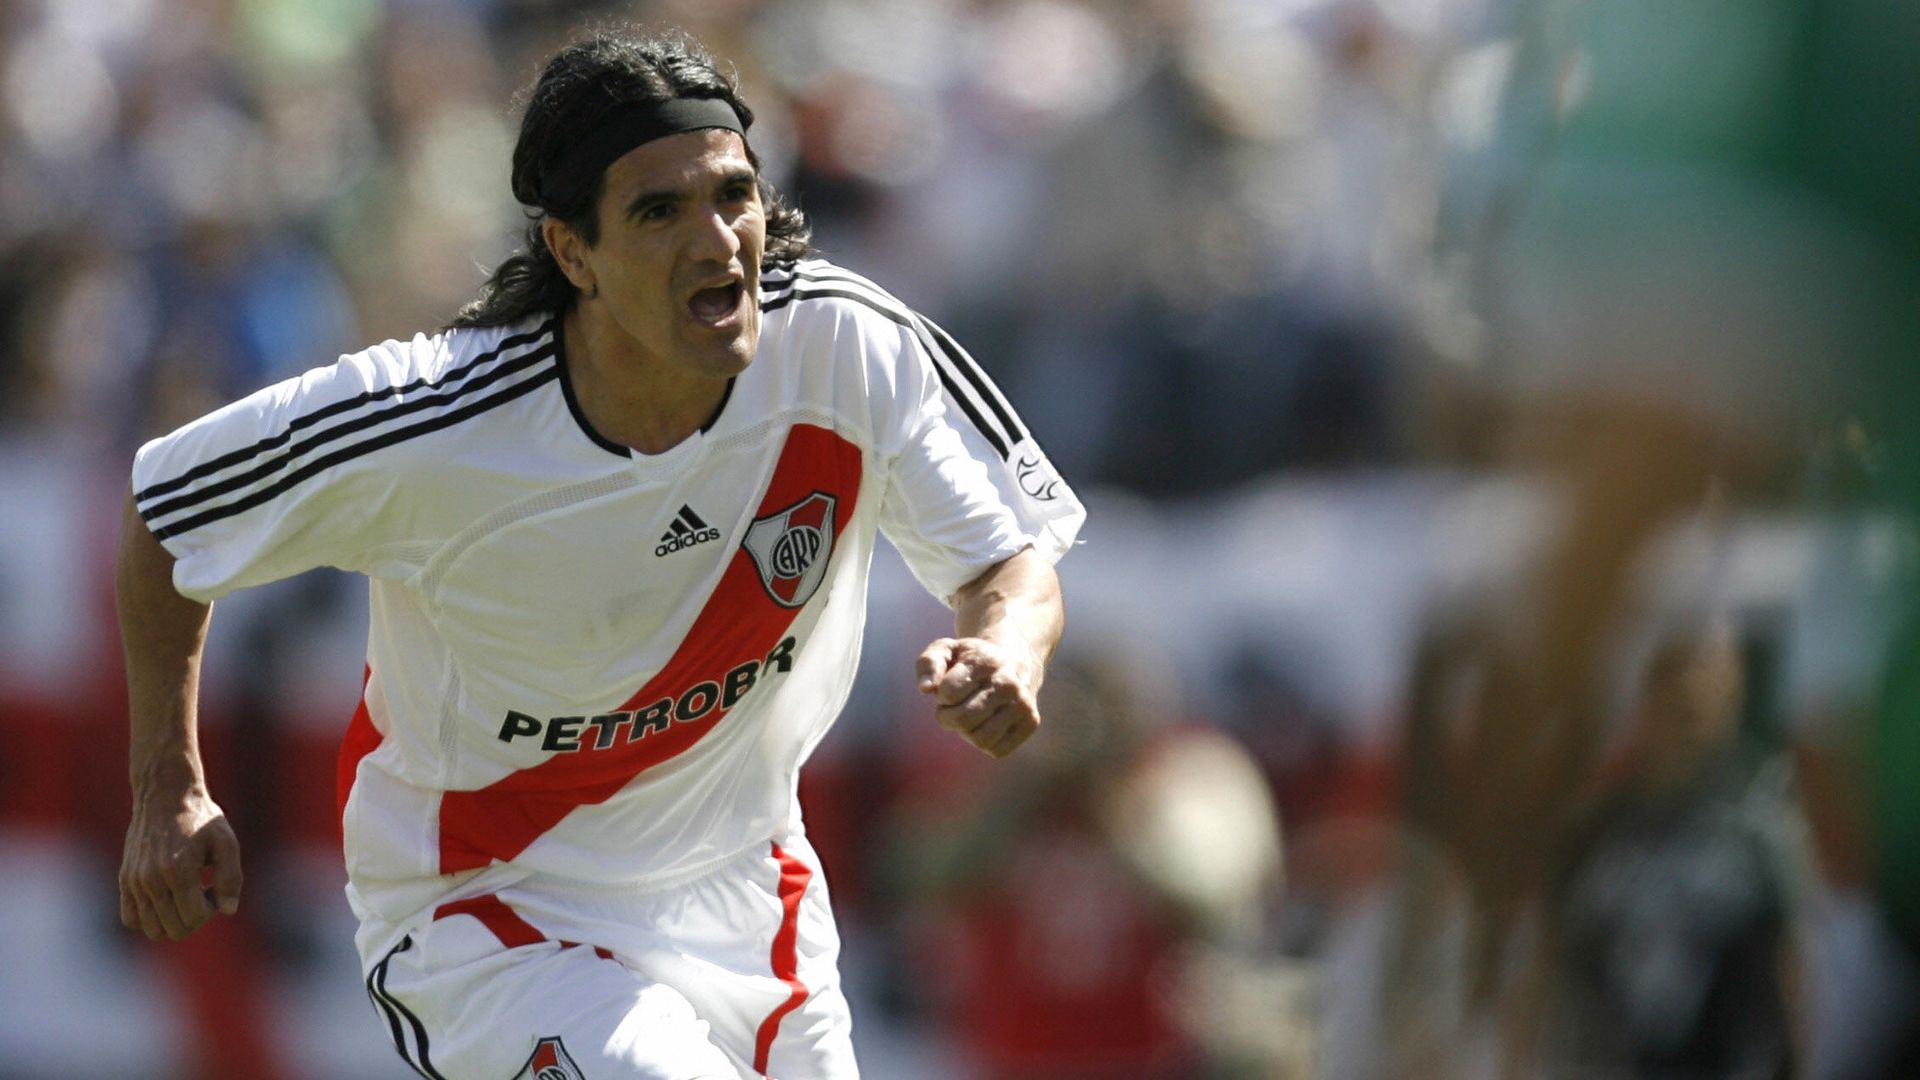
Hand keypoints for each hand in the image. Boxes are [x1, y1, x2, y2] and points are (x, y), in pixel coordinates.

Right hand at [119, 782, 242, 939]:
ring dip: (173, 919)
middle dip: (195, 916)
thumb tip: (228, 911)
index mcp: (178, 871)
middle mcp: (151, 881)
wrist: (165, 795)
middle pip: (174, 930)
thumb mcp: (226, 842)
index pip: (194, 918)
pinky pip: (130, 919)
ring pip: (152, 929)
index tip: (216, 887)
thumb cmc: (200, 818)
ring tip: (185, 892)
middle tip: (203, 889)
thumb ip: (231, 878)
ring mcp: (134, 882)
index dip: (212, 909)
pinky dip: (150, 917)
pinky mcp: (124, 880)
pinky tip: (167, 896)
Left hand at [916, 636, 1043, 757]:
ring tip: (971, 715)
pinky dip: (985, 742)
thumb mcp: (947, 650)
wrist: (1014, 660)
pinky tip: (987, 724)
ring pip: (981, 739)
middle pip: (962, 720)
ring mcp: (1023, 704)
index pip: (948, 693)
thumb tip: (926, 689)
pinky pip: (997, 750)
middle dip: (949, 717)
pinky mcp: (1031, 722)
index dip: (941, 695)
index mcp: (985, 662)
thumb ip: (928, 664)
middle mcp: (1008, 683)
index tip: (949, 688)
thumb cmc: (971, 660)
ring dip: (967, 732)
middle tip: (955, 706)